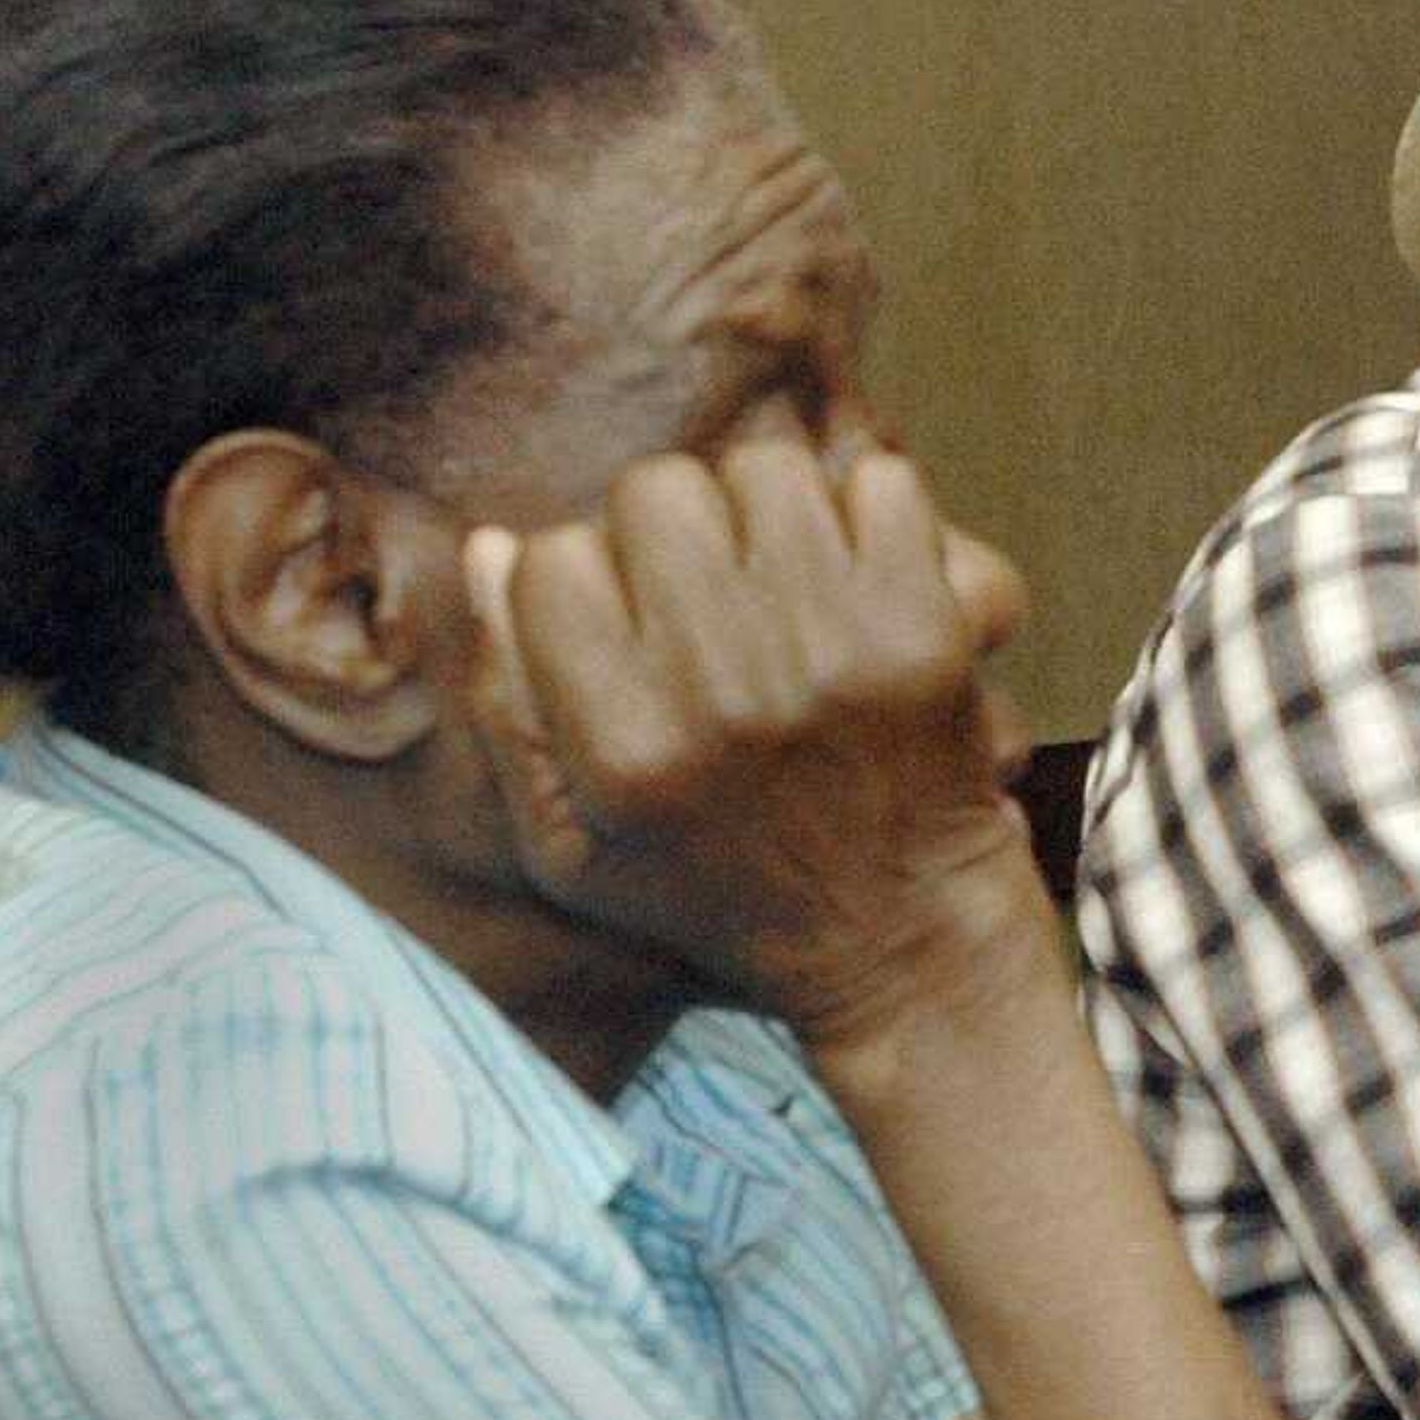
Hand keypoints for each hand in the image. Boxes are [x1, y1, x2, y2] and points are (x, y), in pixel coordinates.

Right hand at [461, 433, 1048, 1042]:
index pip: (550, 558)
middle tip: (710, 591)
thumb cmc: (722, 897)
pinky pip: (879, 486)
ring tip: (785, 579)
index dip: (584, 578)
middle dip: (674, 529)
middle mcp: (721, 694)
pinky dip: (872, 515)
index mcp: (621, 748)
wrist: (902, 946)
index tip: (627, 625)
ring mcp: (830, 657)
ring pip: (766, 472)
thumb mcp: (569, 852)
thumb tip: (493, 545)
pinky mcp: (925, 635)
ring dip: (770, 511)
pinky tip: (861, 581)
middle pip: (656, 491)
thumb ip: (508, 704)